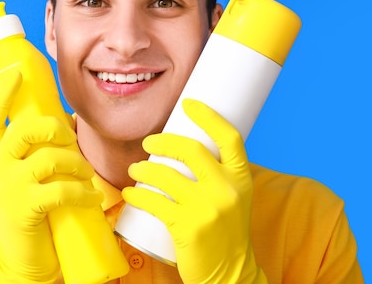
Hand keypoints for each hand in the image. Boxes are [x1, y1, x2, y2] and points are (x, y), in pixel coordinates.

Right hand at [0, 69, 102, 283]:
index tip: (16, 75)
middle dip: (54, 128)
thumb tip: (68, 122)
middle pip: (24, 131)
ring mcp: (10, 188)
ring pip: (48, 159)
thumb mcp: (26, 175)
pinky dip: (82, 192)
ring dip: (77, 164)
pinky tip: (92, 198)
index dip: (1, 95)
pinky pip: (60, 190)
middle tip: (72, 138)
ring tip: (87, 175)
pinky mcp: (25, 208)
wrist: (22, 256)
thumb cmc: (31, 207)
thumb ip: (38, 150)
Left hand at [122, 98, 266, 283]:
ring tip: (134, 170)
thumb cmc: (227, 231)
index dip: (208, 116)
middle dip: (163, 141)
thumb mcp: (234, 198)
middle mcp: (228, 190)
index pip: (230, 137)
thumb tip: (188, 147)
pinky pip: (154, 202)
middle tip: (148, 144)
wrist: (230, 273)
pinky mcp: (188, 228)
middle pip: (190, 150)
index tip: (187, 104)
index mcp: (242, 178)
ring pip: (165, 176)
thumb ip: (218, 174)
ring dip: (143, 169)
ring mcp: (208, 209)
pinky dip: (137, 195)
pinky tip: (130, 193)